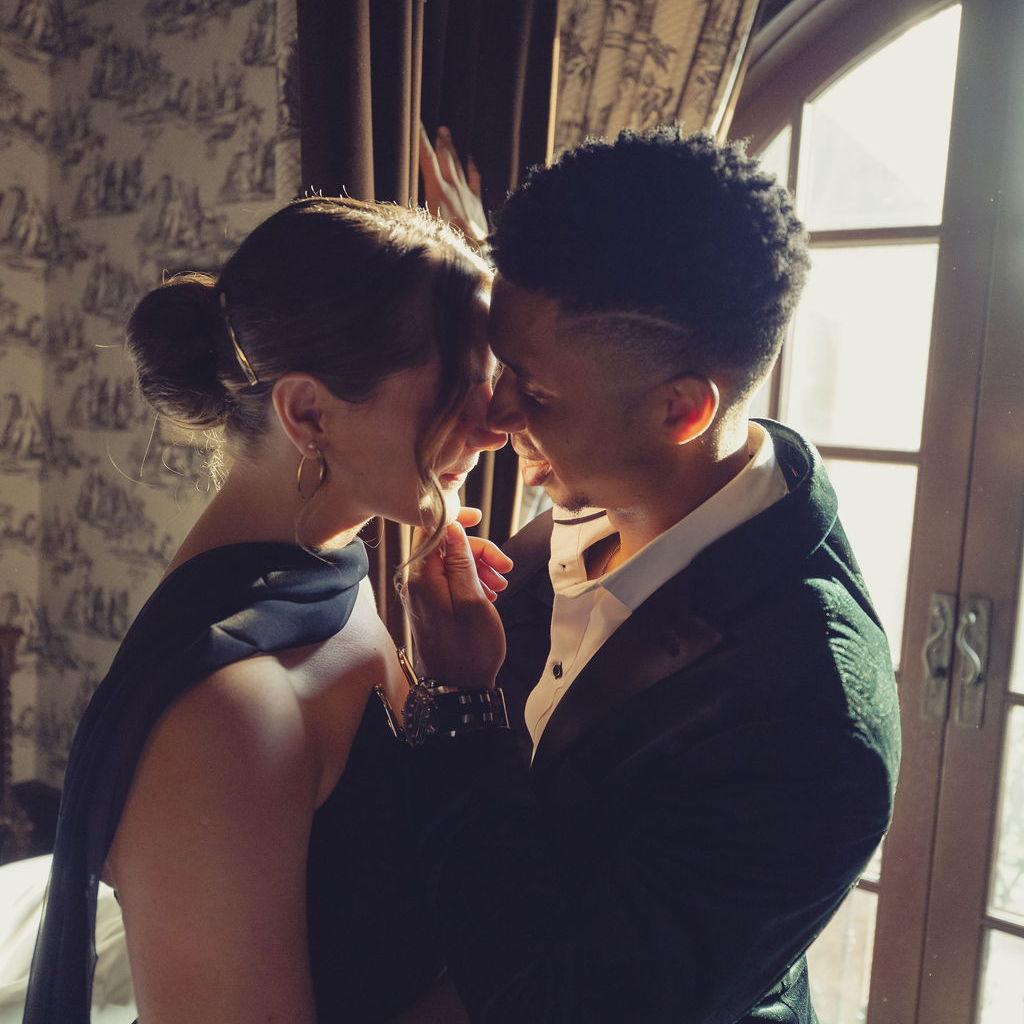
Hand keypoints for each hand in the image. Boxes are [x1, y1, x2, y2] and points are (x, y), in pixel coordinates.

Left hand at [405, 510, 512, 687]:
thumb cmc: (469, 649)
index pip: (428, 528)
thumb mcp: (472, 600)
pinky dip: (471, 581)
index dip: (452, 517)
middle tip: (504, 566)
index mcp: (421, 578)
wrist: (458, 689)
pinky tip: (489, 593)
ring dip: (478, 567)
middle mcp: (415, 583)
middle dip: (476, 550)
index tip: (477, 516)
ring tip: (500, 584)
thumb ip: (460, 561)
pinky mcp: (430, 605)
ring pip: (450, 563)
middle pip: (444, 545)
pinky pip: (449, 580)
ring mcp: (422, 595)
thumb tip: (452, 527)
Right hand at [419, 123, 487, 246]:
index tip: (417, 124)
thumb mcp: (424, 225)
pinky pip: (474, 179)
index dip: (421, 140)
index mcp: (437, 190)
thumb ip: (414, 212)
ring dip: (451, 149)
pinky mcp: (477, 202)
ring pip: (458, 164)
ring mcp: (466, 193)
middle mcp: (453, 187)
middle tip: (437, 127)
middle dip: (439, 141)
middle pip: (445, 157)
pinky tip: (470, 159)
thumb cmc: (447, 241)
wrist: (476, 252)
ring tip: (446, 134)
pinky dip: (470, 167)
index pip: (427, 158)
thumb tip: (400, 210)